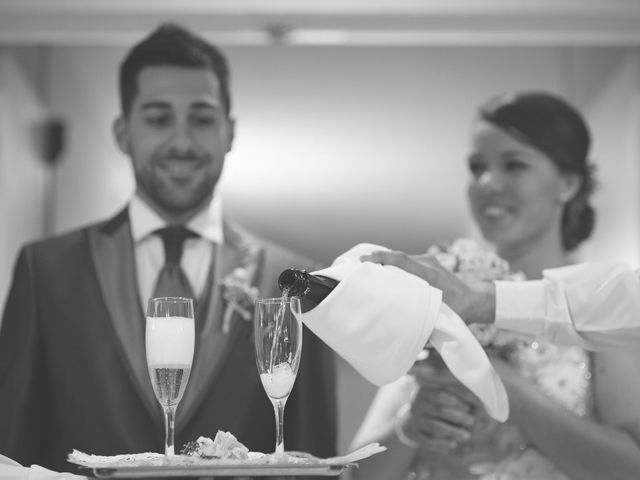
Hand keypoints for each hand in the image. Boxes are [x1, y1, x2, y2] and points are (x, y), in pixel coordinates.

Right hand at [360, 250, 495, 324]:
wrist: (476, 299)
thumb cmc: (458, 311)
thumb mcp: (437, 318)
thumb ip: (419, 321)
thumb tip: (397, 330)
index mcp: (428, 275)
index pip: (401, 259)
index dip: (381, 258)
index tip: (363, 261)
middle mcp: (427, 264)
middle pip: (397, 256)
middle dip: (376, 259)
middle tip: (356, 265)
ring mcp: (428, 260)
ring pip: (401, 258)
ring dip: (385, 263)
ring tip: (367, 270)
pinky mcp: (428, 262)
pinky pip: (407, 261)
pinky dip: (395, 265)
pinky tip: (384, 273)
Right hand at [397, 368, 476, 452]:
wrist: (412, 420)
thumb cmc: (435, 406)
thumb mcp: (441, 396)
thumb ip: (456, 396)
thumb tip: (477, 401)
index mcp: (424, 391)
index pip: (441, 394)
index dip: (456, 401)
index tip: (469, 408)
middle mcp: (416, 404)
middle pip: (439, 410)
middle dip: (458, 417)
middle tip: (471, 422)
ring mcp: (413, 419)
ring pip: (435, 427)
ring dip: (452, 432)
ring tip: (466, 436)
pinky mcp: (412, 433)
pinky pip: (428, 440)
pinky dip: (441, 444)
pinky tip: (453, 444)